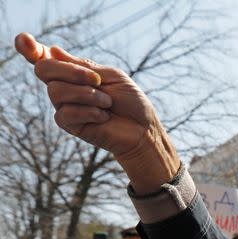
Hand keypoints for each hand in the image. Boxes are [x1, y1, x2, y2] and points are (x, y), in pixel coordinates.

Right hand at [15, 33, 178, 191]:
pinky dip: (89, 111)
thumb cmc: (130, 102)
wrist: (143, 129)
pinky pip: (66, 113)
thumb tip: (52, 50)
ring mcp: (64, 106)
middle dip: (72, 72)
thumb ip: (83, 65)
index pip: (43, 57)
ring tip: (107, 103)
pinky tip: (103, 116)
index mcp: (72, 72)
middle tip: (97, 81)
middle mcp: (64, 87)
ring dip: (88, 95)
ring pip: (56, 92)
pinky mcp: (69, 125)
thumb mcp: (111, 76)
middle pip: (44, 70)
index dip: (30, 48)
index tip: (25, 40)